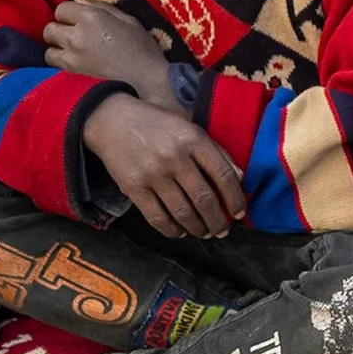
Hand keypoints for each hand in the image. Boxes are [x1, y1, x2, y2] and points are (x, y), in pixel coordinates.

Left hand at [46, 1, 179, 110]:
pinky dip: (60, 63)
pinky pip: (54, 65)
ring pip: (48, 49)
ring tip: (72, 52)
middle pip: (49, 29)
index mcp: (91, 17)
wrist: (147, 80)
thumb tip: (81, 2)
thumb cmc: (142, 48)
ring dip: (57, 49)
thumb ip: (102, 8)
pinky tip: (74, 64)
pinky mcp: (72, 74)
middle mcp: (77, 35)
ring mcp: (72, 56)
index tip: (78, 20)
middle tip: (74, 36)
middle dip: (60, 30)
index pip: (61, 9)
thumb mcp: (128, 19)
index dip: (69, 14)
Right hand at [81, 94, 245, 238]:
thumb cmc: (158, 124)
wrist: (112, 120)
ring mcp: (153, 174)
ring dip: (198, 228)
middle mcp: (175, 157)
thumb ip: (216, 151)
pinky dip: (172, 230)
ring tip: (205, 233)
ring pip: (182, 212)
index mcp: (194, 139)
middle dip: (218, 221)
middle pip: (204, 199)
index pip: (223, 175)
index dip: (235, 198)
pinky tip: (181, 232)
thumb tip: (240, 179)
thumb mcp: (190, 129)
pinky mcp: (133, 188)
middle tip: (223, 231)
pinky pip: (157, 217)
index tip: (240, 213)